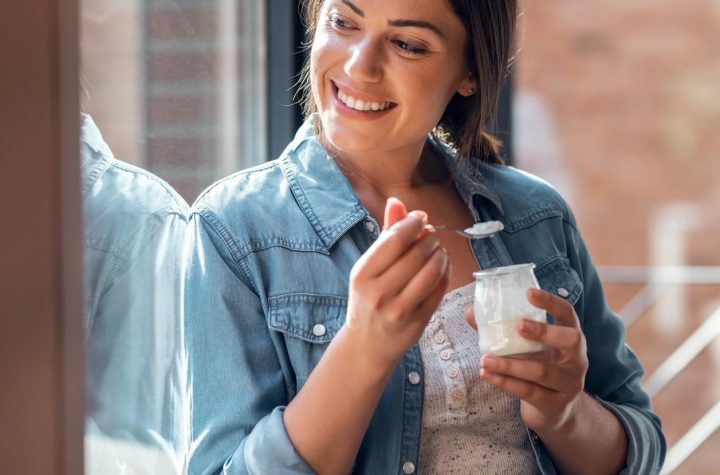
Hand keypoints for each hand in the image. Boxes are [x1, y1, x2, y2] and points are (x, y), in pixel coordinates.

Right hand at [345, 197, 450, 369]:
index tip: (422, 219)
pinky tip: (443, 267)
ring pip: (431, 272)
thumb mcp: (368, 269)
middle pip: (415, 255)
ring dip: (440, 255)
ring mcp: (399, 310)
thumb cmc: (367, 300)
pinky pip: (438, 291)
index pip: (394, 240)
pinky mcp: (417, 323)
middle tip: (432, 236)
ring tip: (438, 251)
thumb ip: (384, 235)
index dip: (413, 225)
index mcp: (362, 275)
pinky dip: (445, 274)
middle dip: (430, 239)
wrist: (365, 346)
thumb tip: (396, 202)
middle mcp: (379, 293)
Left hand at [465, 289, 587, 433]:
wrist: (554, 411)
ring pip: (542, 371)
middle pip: (569, 340)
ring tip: (485, 359)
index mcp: (570, 336)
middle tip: (518, 325)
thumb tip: (470, 312)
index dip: (551, 302)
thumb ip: (501, 329)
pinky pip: (529, 392)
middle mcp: (577, 358)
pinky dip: (506, 383)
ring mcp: (569, 383)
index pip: (567, 313)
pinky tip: (487, 375)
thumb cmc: (537, 366)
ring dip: (510, 364)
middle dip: (543, 331)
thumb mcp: (527, 347)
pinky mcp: (556, 404)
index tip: (529, 293)